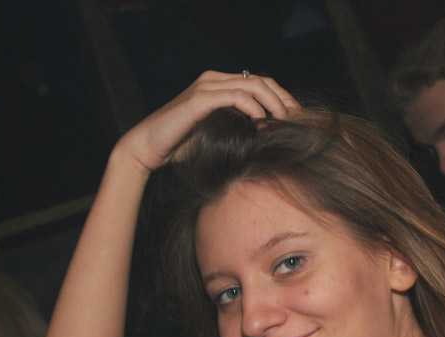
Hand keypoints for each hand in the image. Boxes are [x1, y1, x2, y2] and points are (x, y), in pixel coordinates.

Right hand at [119, 71, 298, 174]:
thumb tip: (265, 141)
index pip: (260, 84)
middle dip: (284, 100)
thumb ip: (237, 131)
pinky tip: (262, 123)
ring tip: (283, 122)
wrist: (148, 149)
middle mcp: (214, 80)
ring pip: (253, 85)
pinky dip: (253, 108)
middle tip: (297, 121)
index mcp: (219, 86)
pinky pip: (235, 96)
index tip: (296, 120)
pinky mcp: (200, 99)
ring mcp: (206, 87)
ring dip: (273, 103)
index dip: (282, 99)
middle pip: (262, 81)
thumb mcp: (216, 136)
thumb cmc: (180, 148)